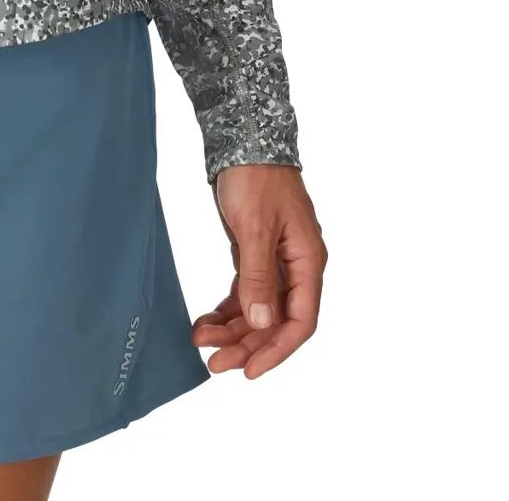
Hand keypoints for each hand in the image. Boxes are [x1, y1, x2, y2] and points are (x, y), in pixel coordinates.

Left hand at [190, 163, 325, 378]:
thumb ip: (258, 276)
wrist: (244, 138)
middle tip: (214, 363)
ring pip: (258, 308)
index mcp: (308, 261)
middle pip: (276, 319)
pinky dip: (227, 307)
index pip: (300, 320)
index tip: (249, 370)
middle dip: (246, 343)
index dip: (276, 349)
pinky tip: (207, 319)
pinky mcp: (255, 251)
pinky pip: (245, 290)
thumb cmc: (256, 177)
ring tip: (201, 340)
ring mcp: (276, 259)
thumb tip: (262, 321)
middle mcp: (296, 266)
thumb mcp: (255, 227)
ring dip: (232, 327)